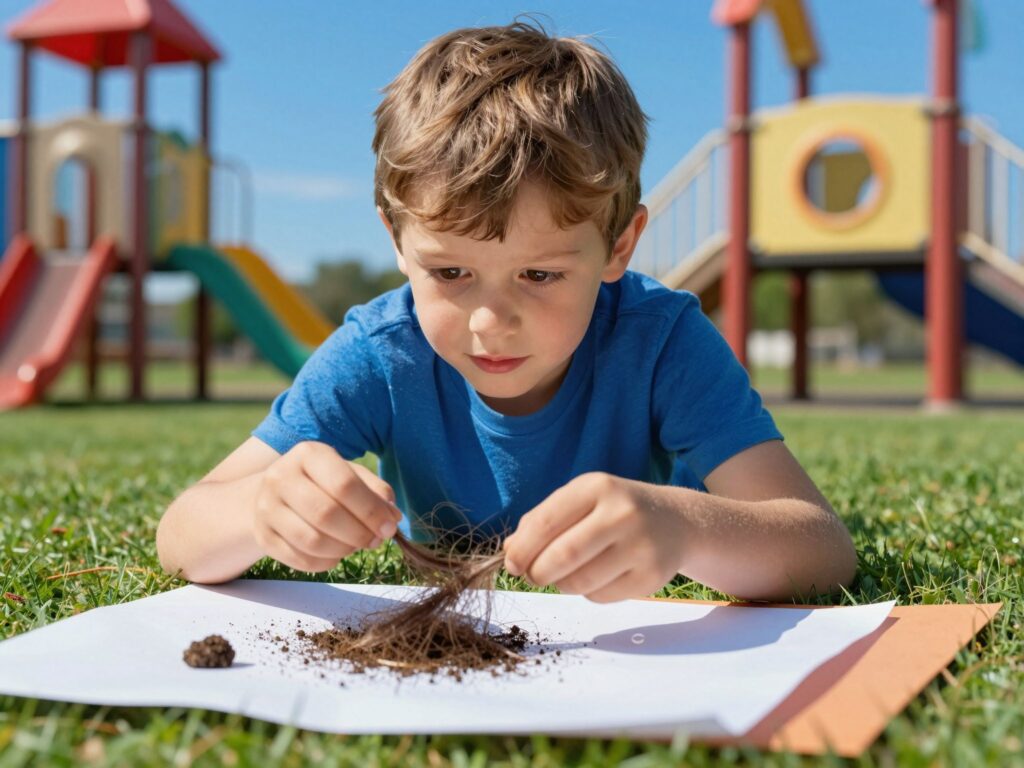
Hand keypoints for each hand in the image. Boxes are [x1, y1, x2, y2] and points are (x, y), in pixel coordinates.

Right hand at [252, 441, 401, 572]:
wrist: (276, 494)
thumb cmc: (324, 483)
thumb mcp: (351, 475)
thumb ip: (377, 492)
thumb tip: (392, 518)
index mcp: (308, 454)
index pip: (343, 484)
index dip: (371, 511)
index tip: (389, 527)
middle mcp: (280, 476)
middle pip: (326, 514)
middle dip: (358, 533)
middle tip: (374, 541)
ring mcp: (266, 507)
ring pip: (312, 541)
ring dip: (343, 550)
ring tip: (354, 545)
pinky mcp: (262, 536)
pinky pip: (300, 560)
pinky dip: (326, 563)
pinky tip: (335, 554)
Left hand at [502, 472, 688, 602]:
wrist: (675, 521)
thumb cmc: (614, 510)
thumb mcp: (582, 500)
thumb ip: (543, 520)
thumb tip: (510, 552)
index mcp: (597, 487)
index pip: (546, 521)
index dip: (522, 548)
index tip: (512, 563)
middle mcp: (622, 513)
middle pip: (563, 556)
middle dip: (538, 572)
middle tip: (533, 576)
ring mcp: (641, 546)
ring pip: (580, 582)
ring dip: (561, 585)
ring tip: (565, 575)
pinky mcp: (652, 577)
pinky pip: (601, 597)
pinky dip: (587, 593)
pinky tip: (597, 577)